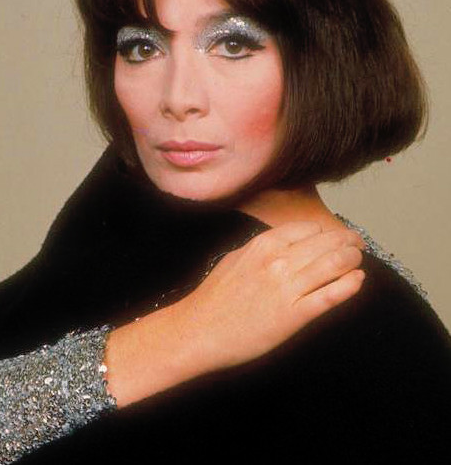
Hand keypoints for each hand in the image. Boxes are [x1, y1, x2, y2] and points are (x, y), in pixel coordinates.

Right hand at [105, 221, 364, 407]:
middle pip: (327, 242)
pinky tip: (358, 280)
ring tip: (359, 259)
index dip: (329, 231)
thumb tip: (288, 244)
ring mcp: (288, 288)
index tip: (338, 235)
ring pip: (333, 264)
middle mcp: (279, 261)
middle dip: (348, 241)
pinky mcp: (294, 315)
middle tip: (357, 244)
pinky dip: (349, 285)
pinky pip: (330, 296)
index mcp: (264, 244)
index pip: (310, 229)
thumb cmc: (215, 296)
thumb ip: (264, 249)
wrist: (199, 330)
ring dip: (352, 259)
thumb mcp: (237, 258)